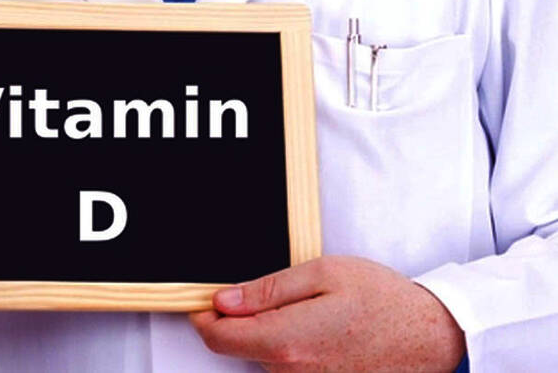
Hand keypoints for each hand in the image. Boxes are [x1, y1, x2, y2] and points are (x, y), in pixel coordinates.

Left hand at [191, 256, 464, 370]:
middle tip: (274, 296)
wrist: (432, 336)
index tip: (206, 301)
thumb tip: (223, 300)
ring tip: (308, 313)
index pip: (218, 338)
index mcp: (286, 340)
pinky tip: (320, 334)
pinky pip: (290, 370)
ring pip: (265, 360)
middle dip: (242, 323)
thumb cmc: (381, 300)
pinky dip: (293, 352)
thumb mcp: (322, 273)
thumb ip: (266, 291)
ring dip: (271, 337)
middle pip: (240, 349)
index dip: (205, 317)